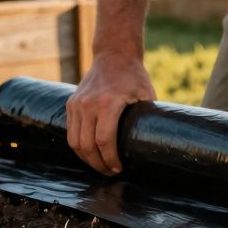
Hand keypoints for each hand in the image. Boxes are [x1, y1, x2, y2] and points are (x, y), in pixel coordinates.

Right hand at [66, 52, 155, 174]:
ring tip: (100, 165)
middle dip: (98, 164)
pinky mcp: (71, 104)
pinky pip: (71, 132)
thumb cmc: (133, 76)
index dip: (110, 159)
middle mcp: (88, 104)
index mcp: (107, 103)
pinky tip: (90, 153)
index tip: (118, 168)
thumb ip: (147, 117)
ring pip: (75, 142)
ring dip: (86, 158)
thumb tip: (156, 141)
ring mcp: (76, 104)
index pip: (104, 140)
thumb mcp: (146, 94)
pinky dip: (79, 146)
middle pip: (87, 145)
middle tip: (110, 172)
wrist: (113, 55)